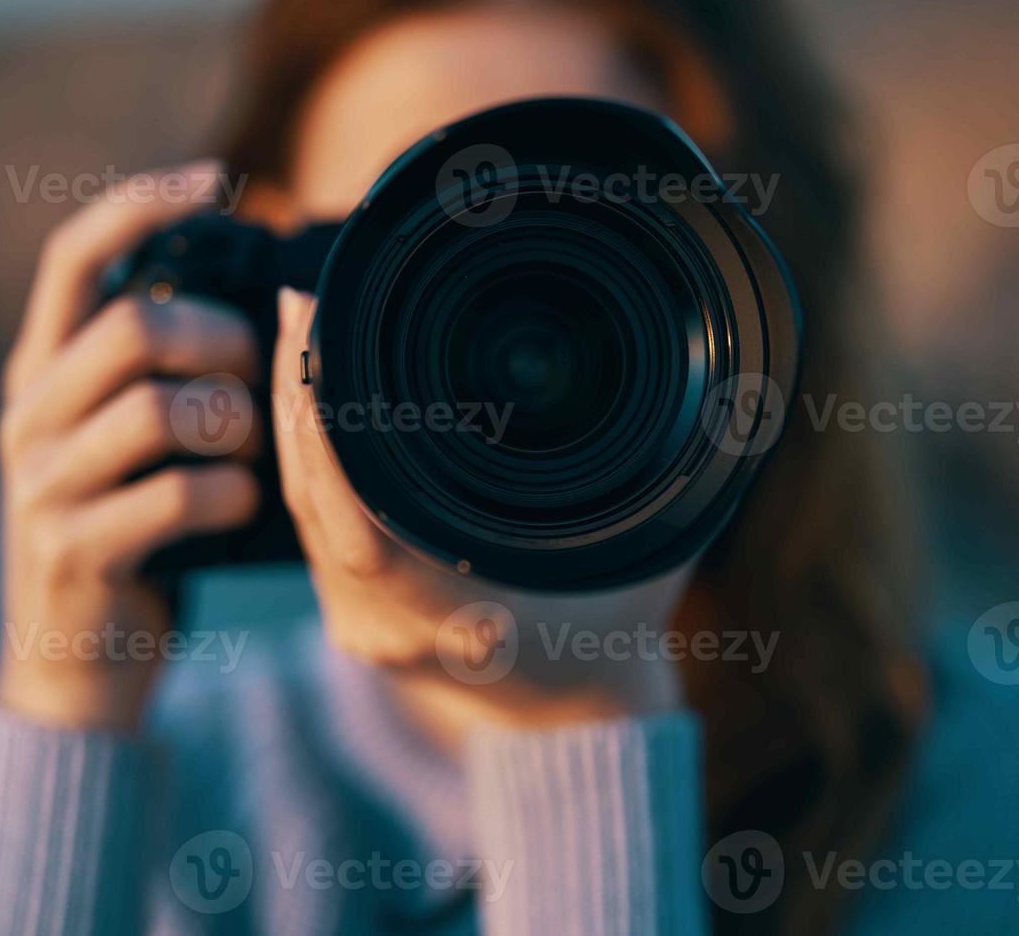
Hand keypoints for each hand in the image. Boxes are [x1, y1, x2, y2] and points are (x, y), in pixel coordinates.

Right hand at [0, 163, 261, 731]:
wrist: (75, 669)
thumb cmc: (131, 538)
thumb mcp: (121, 445)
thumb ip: (154, 377)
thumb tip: (255, 304)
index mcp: (41, 374)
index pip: (76, 255)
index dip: (144, 201)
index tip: (217, 176)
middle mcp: (29, 416)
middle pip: (136, 327)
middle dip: (220, 341)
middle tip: (254, 376)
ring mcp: (44, 486)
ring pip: (164, 410)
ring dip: (236, 426)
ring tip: (249, 453)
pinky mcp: (77, 550)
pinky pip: (181, 494)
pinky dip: (234, 493)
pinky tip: (239, 505)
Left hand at [272, 287, 690, 741]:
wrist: (572, 714)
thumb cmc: (613, 629)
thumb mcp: (646, 556)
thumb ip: (662, 485)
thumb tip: (725, 401)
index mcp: (461, 620)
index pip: (363, 533)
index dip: (328, 449)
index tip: (323, 358)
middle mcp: (393, 629)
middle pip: (314, 506)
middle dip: (301, 397)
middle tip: (304, 304)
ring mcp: (361, 625)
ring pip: (302, 510)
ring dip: (294, 417)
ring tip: (298, 326)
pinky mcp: (350, 611)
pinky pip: (311, 523)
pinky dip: (305, 453)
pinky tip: (305, 392)